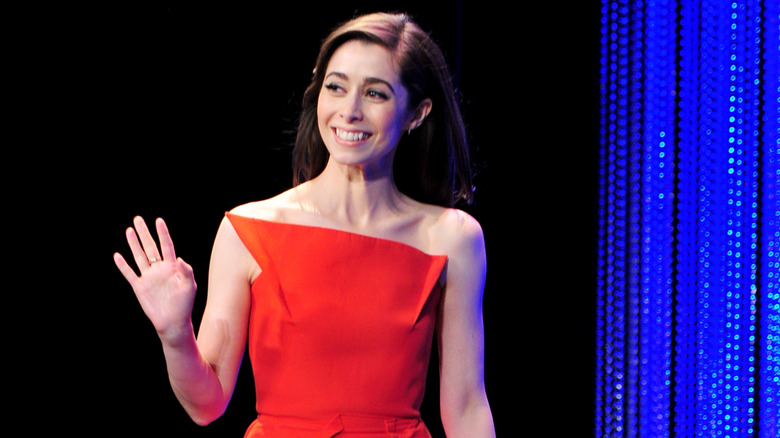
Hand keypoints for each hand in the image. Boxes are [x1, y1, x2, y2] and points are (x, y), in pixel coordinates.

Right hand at [114, 216, 196, 343]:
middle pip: (150, 247)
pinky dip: (123, 265)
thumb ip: (186, 272)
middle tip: (138, 219)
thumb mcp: (190, 287)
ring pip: (139, 257)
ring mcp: (148, 277)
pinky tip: (117, 255)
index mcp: (172, 267)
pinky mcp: (139, 287)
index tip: (158, 221)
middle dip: (144, 233)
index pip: (166, 246)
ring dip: (133, 244)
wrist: (173, 322)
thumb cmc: (184, 305)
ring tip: (129, 230)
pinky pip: (129, 274)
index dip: (163, 233)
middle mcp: (159, 269)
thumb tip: (179, 259)